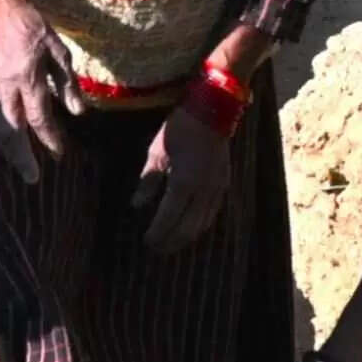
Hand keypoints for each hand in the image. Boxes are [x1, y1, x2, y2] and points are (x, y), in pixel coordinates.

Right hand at [0, 0, 77, 183]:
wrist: (1, 14)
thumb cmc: (34, 30)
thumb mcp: (59, 52)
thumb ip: (68, 84)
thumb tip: (79, 113)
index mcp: (28, 77)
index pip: (39, 115)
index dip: (50, 137)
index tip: (60, 153)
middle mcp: (7, 88)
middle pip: (12, 130)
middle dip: (22, 156)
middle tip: (32, 178)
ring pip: (0, 129)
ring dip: (10, 152)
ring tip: (22, 169)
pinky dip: (4, 139)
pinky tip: (12, 150)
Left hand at [138, 104, 235, 253]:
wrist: (213, 111)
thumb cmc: (180, 129)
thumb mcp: (157, 152)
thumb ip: (148, 182)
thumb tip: (136, 206)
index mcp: (184, 182)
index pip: (169, 218)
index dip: (158, 233)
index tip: (147, 242)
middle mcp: (203, 190)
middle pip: (187, 228)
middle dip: (171, 241)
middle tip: (157, 250)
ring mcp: (217, 189)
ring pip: (202, 224)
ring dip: (186, 237)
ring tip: (172, 244)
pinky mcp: (224, 185)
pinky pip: (212, 214)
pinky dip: (199, 226)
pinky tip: (190, 229)